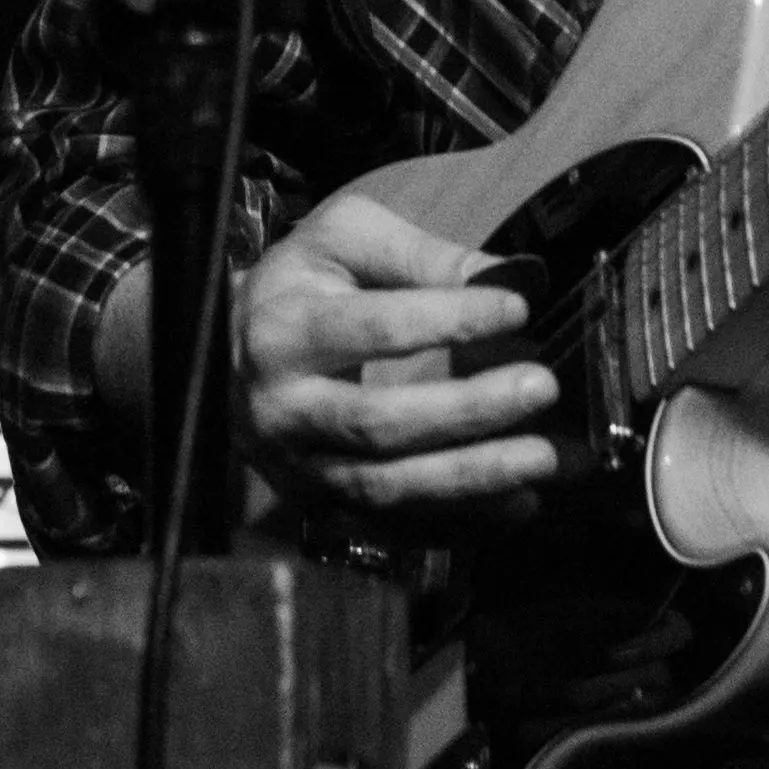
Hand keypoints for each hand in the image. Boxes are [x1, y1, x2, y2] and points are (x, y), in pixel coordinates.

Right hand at [237, 190, 560, 534]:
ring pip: (387, 486)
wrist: (224, 352)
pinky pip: (394, 528)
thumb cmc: (300, 285)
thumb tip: (511, 279)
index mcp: (284, 330)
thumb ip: (420, 255)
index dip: (450, 319)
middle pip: (379, 421)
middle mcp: (281, 408)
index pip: (374, 328)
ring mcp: (297, 468)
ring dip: (472, 478)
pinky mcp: (318, 509)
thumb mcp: (344, 239)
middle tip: (541, 387)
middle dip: (467, 409)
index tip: (519, 309)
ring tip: (544, 459)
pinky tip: (519, 504)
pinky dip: (461, 523)